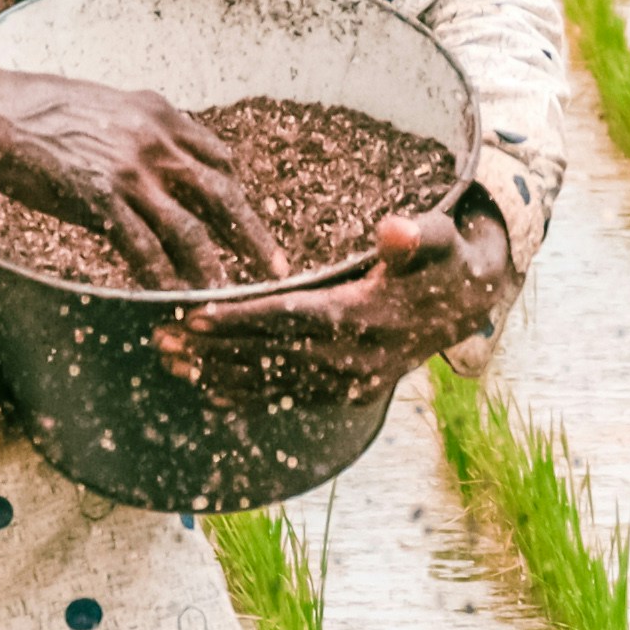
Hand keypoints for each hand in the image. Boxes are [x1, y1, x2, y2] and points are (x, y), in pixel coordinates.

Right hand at [0, 70, 291, 287]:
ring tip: (231, 296)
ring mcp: (130, 171)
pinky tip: (173, 298)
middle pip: (223, 194)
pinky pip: (143, 248)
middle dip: (253, 234)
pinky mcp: (100, 199)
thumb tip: (159, 162)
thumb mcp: (107, 107)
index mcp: (159, 113)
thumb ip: (141, 133)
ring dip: (215, 267)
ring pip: (191, 229)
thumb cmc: (39, 111)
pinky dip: (162, 277)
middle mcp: (155, 140)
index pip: (219, 157)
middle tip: (276, 267)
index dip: (236, 192)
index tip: (245, 219)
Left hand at [155, 197, 518, 411]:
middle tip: (160, 341)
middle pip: (269, 355)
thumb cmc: (444, 261)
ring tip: (169, 366)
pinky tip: (208, 394)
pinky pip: (288, 399)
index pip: (290, 318)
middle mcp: (354, 359)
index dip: (241, 318)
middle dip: (212, 351)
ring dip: (218, 376)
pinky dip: (247, 397)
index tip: (196, 316)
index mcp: (366, 316)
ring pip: (271, 383)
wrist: (469, 304)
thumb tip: (394, 230)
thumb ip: (416, 235)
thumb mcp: (439, 239)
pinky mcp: (345, 393)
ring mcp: (349, 382)